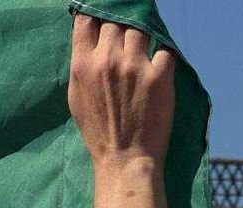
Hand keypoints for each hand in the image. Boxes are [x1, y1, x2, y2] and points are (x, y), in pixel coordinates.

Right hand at [68, 14, 175, 172]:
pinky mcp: (160, 75)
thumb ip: (82, 66)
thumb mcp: (76, 97)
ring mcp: (135, 65)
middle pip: (116, 20)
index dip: (95, 13)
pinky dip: (163, 52)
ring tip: (142, 46)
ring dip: (142, 33)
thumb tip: (88, 42)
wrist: (124, 158)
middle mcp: (107, 60)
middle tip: (125, 36)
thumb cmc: (98, 132)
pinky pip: (165, 47)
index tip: (102, 17)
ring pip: (141, 28)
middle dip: (120, 24)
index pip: (87, 19)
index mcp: (82, 65)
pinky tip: (159, 62)